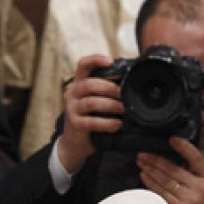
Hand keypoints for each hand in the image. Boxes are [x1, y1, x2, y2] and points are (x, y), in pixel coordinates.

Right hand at [57, 54, 122, 172]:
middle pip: (89, 84)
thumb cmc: (92, 118)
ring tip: (123, 109)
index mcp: (80, 83)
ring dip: (110, 105)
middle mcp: (73, 93)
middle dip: (109, 87)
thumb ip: (107, 90)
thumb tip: (131, 82)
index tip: (110, 61)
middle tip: (123, 94)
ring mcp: (72, 109)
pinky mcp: (74, 124)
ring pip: (90, 102)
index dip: (95, 60)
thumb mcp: (97, 101)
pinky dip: (107, 123)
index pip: (83, 65)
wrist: (75, 143)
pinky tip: (117, 124)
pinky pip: (91, 122)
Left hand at [138, 138, 203, 203]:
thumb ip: (195, 173)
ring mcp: (189, 200)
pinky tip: (144, 177)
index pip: (196, 159)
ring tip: (141, 162)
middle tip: (143, 153)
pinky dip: (152, 184)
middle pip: (174, 170)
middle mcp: (199, 188)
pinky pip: (162, 194)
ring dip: (150, 170)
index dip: (184, 147)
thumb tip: (178, 157)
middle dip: (156, 160)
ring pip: (165, 181)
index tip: (172, 139)